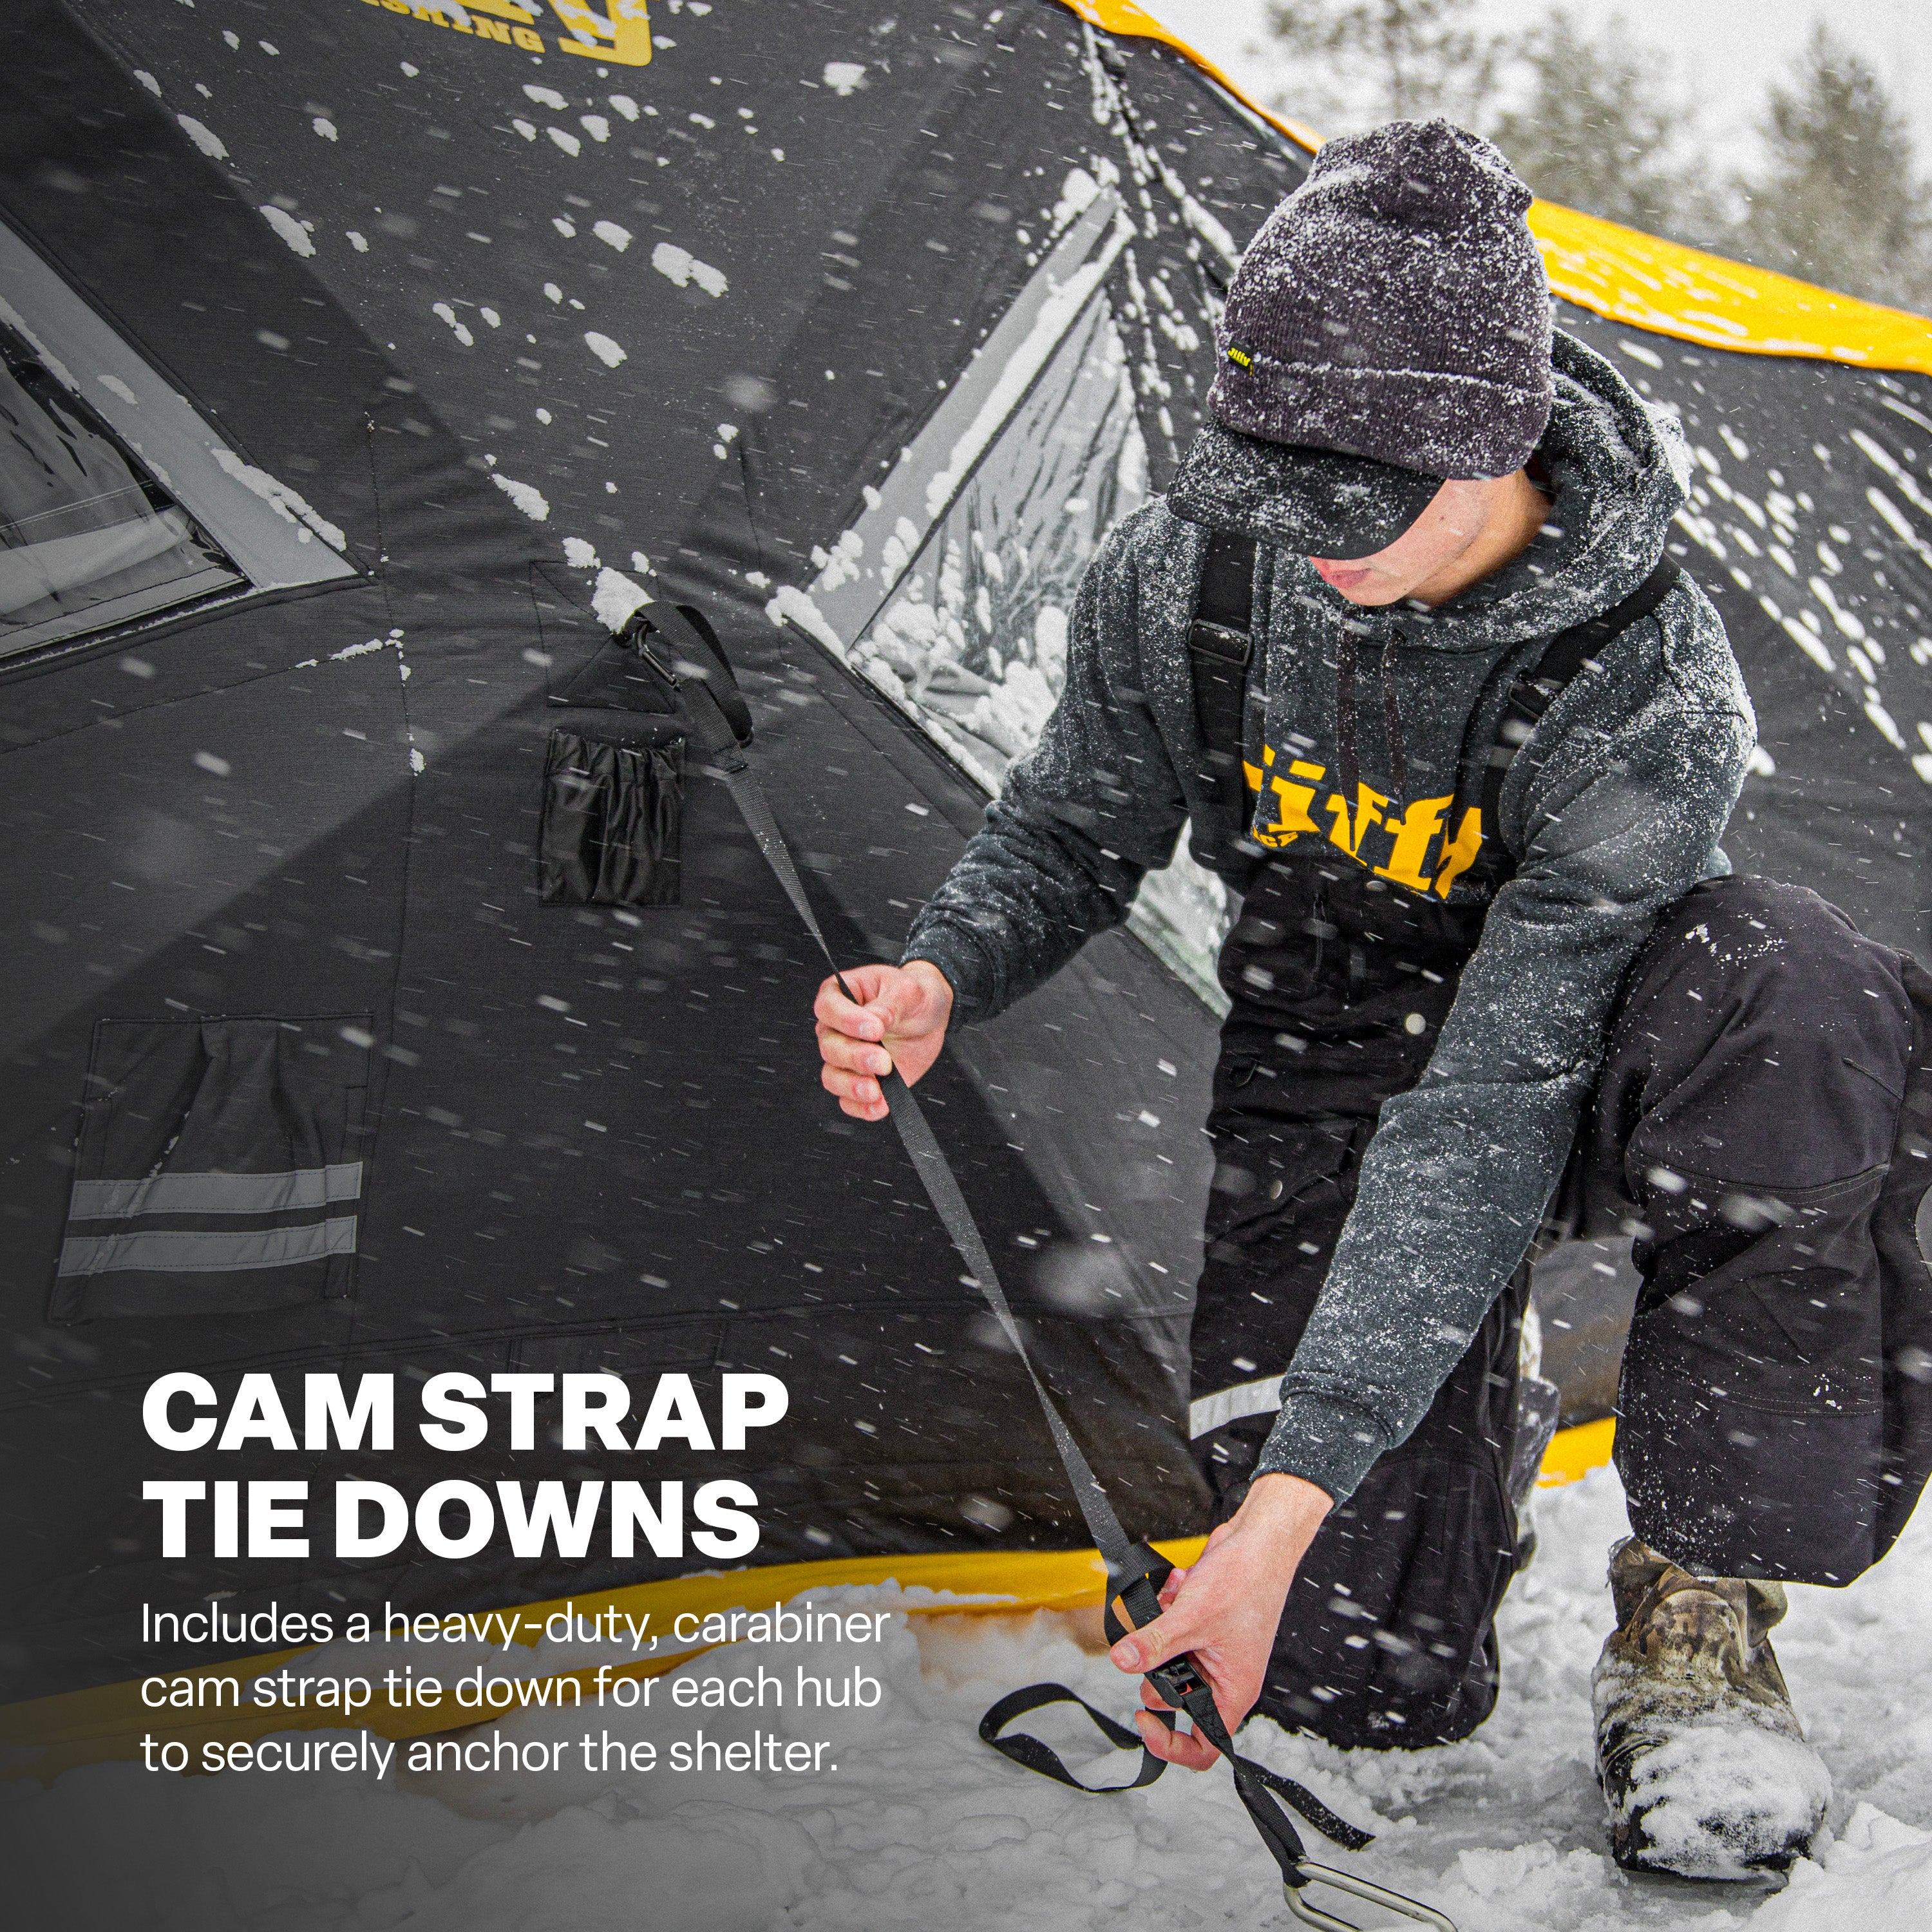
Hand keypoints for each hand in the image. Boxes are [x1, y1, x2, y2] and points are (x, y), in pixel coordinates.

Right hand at [814, 960, 954, 1121]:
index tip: (875, 1030)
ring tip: (876, 1090)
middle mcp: (836, 1028)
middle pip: (830, 1047)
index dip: (847, 1021)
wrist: (927, 1018)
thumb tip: (876, 1019)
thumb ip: (890, 1004)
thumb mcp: (908, 990)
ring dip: (852, 1086)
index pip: (828, 1008)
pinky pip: (849, 1101)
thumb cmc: (912, 996)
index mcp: (841, 996)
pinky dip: (862, 1107)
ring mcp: (845, 1057)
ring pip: (832, 1077)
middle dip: (855, 1057)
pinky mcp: (859, 1080)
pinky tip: (880, 1105)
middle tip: (883, 1060)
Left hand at [1108, 1472, 1331, 1769]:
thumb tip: (1122, 1662)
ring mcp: (1213, 1652)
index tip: (1143, 1721)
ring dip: (1160, 1632)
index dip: (1170, 1745)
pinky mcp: (1203, 1627)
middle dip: (1157, 1669)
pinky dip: (1168, 1610)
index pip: (1204, 1746)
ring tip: (1168, 1604)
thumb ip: (1154, 1644)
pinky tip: (1176, 1586)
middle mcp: (1225, 1677)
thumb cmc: (1247, 1581)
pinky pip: (1172, 1632)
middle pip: (1177, 1698)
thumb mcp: (1192, 1617)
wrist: (1260, 1540)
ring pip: (1169, 1661)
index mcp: (1233, 1691)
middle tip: (1152, 1644)